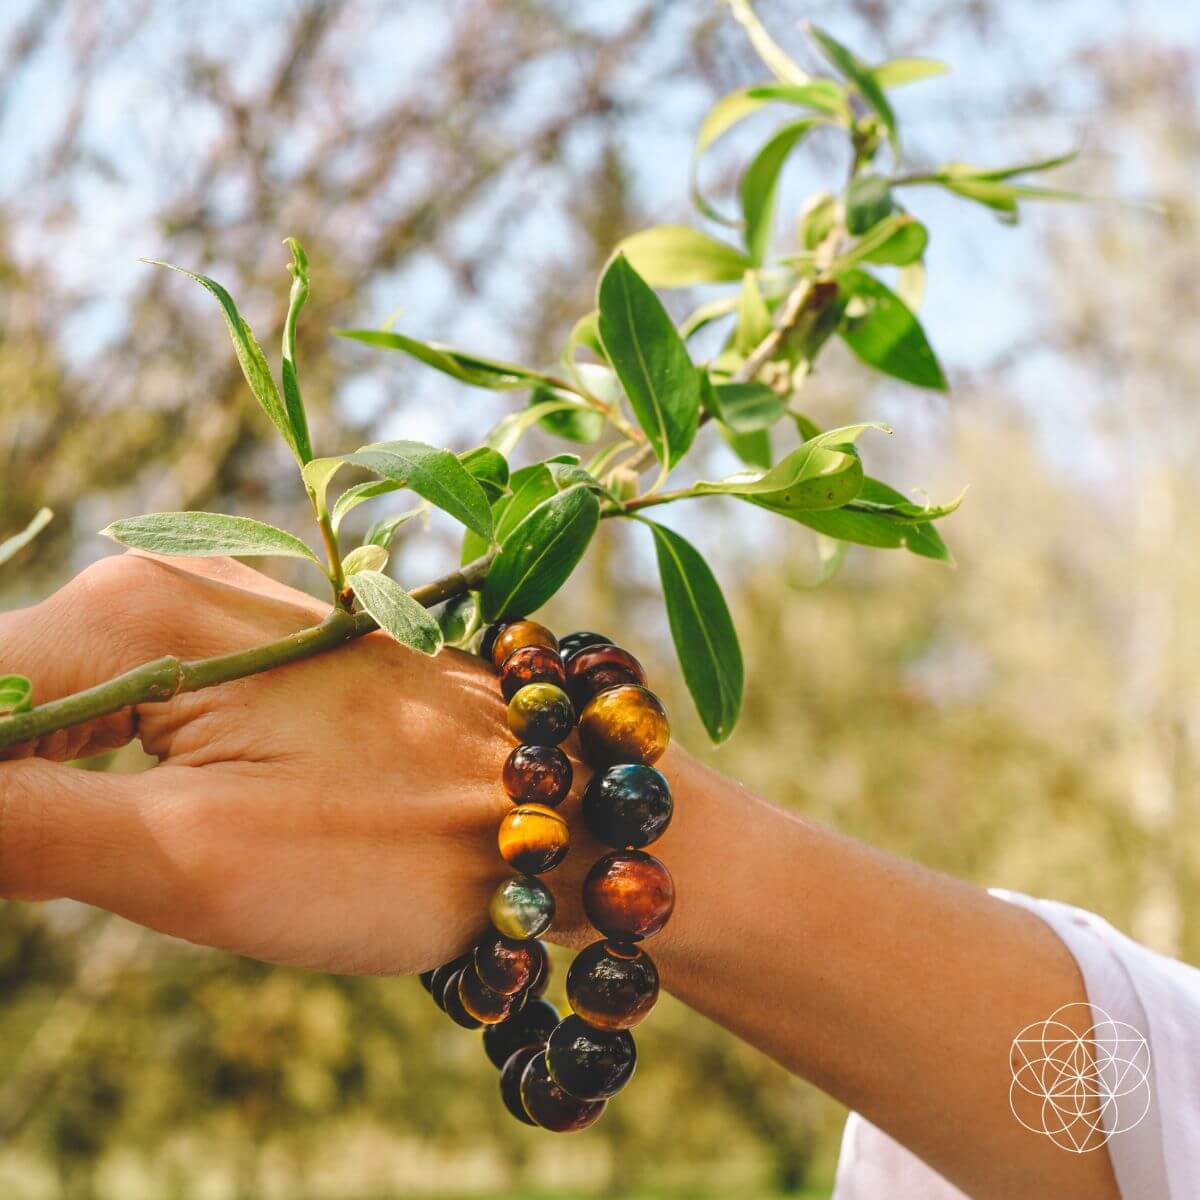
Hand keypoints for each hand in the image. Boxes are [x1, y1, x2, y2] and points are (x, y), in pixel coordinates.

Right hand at [0, 552, 534, 974]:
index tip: (43, 860)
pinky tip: (152, 830)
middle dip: (16, 802)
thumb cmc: (399, 844)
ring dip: (44, 801)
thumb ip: (19, 825)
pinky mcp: (236, 663)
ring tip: (168, 855)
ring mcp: (202, 619)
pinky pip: (112, 719)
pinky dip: (96, 786)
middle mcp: (157, 588)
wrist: (551, 815)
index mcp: (130, 613)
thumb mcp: (194, 856)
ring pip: (46, 715)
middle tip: (123, 866)